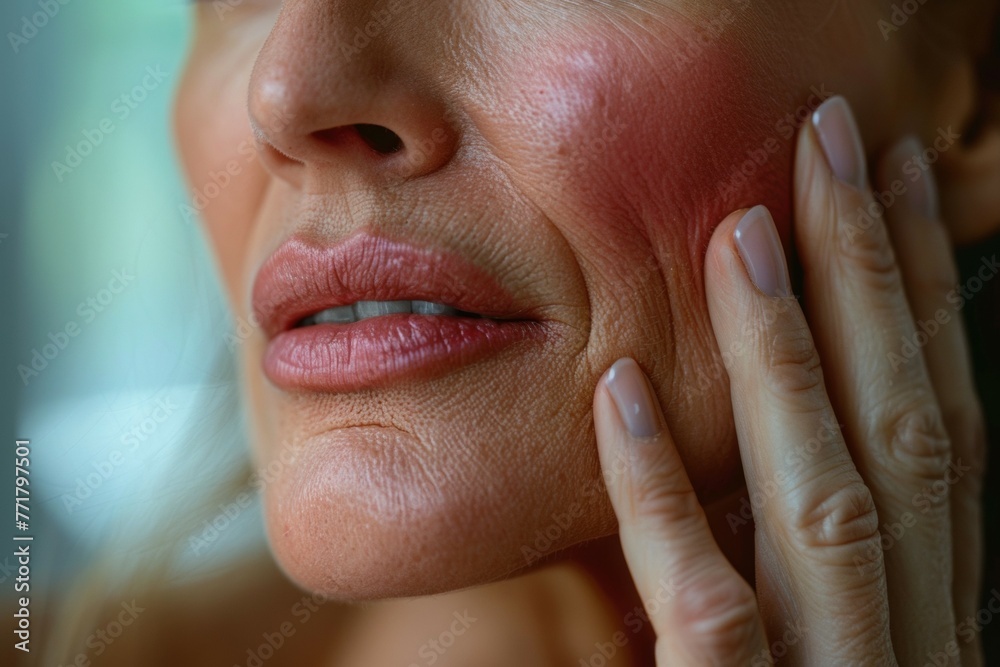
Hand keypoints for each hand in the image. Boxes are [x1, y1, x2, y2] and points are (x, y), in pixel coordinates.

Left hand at [594, 95, 985, 665]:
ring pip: (829, 500)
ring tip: (743, 237)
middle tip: (828, 151)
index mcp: (937, 606)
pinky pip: (711, 610)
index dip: (924, 299)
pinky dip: (665, 498)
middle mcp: (919, 637)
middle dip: (875, 282)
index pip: (939, 425)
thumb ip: (790, 547)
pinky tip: (622, 396)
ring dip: (787, 361)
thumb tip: (724, 425)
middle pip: (905, 433)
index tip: (888, 187)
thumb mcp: (820, 642)